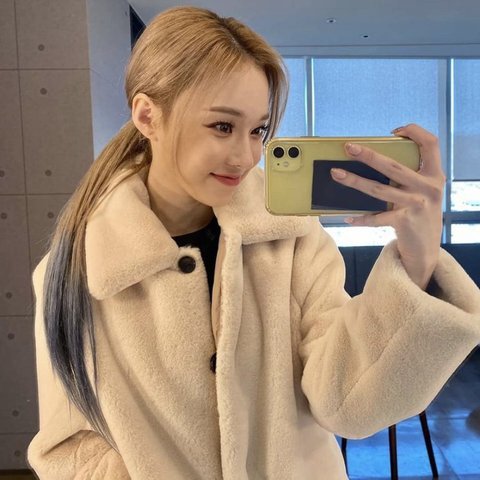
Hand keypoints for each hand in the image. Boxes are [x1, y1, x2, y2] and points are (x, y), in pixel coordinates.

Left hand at [330, 124, 444, 288]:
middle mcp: (429, 187)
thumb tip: (372, 162)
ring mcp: (417, 205)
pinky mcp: (405, 222)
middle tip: (348, 147)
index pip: (431, 144)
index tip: (395, 132)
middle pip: (394, 166)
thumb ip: (408, 177)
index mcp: (434, 175)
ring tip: (336, 174)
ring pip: (379, 189)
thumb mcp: (422, 193)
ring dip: (354, 181)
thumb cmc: (418, 215)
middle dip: (368, 155)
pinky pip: (376, 218)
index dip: (415, 132)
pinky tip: (347, 217)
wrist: (427, 251)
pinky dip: (361, 218)